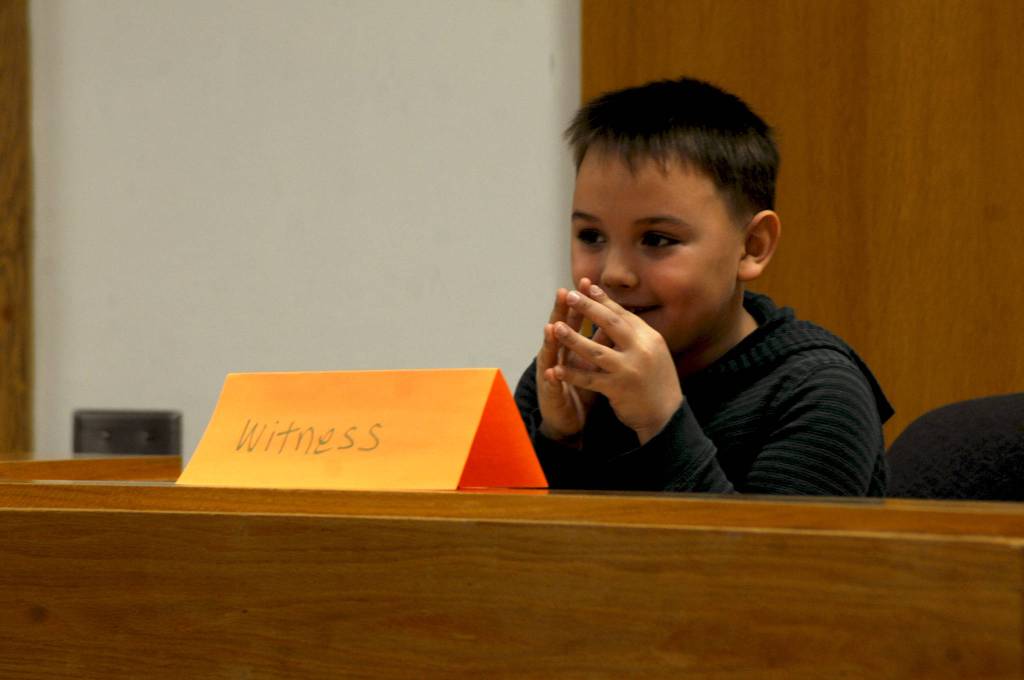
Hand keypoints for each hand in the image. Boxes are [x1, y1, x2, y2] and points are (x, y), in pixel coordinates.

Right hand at [535, 287, 598, 441]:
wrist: (571, 420)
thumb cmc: (582, 388)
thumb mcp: (594, 362)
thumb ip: (600, 342)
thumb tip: (615, 319)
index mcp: (570, 346)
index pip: (575, 319)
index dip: (581, 302)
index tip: (588, 282)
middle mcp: (557, 356)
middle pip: (558, 330)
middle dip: (561, 312)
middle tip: (564, 292)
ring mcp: (550, 373)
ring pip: (550, 354)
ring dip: (550, 341)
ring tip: (552, 325)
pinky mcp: (550, 394)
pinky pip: (551, 385)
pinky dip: (551, 377)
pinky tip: (551, 370)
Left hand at [550, 278, 682, 444]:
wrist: (667, 416)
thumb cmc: (656, 382)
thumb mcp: (654, 352)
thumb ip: (637, 334)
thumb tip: (619, 312)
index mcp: (650, 338)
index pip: (623, 314)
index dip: (604, 300)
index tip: (587, 286)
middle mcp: (641, 350)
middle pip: (610, 324)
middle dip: (587, 308)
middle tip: (569, 295)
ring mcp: (629, 369)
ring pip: (596, 350)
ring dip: (573, 338)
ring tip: (555, 327)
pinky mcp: (618, 389)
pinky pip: (590, 379)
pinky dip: (572, 374)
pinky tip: (555, 369)